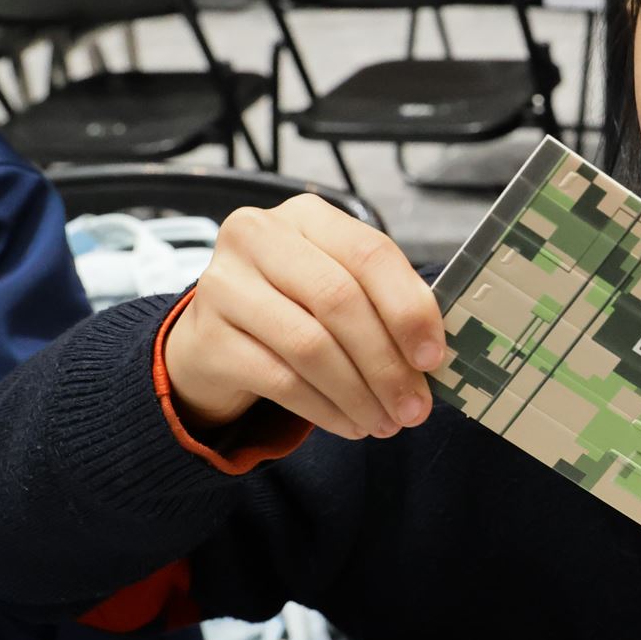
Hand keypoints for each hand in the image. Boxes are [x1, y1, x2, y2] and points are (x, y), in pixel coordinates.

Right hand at [162, 196, 444, 440]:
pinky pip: (281, 381)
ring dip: (359, 393)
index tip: (433, 358)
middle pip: (340, 300)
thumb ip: (383, 303)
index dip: (409, 308)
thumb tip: (433, 355)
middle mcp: (258, 237)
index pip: (370, 253)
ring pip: (310, 345)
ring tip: (385, 422)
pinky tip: (351, 424)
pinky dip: (326, 410)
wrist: (212, 340)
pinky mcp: (207, 338)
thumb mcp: (336, 286)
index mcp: (305, 215)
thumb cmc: (290, 308)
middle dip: (386, 363)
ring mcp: (224, 286)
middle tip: (413, 407)